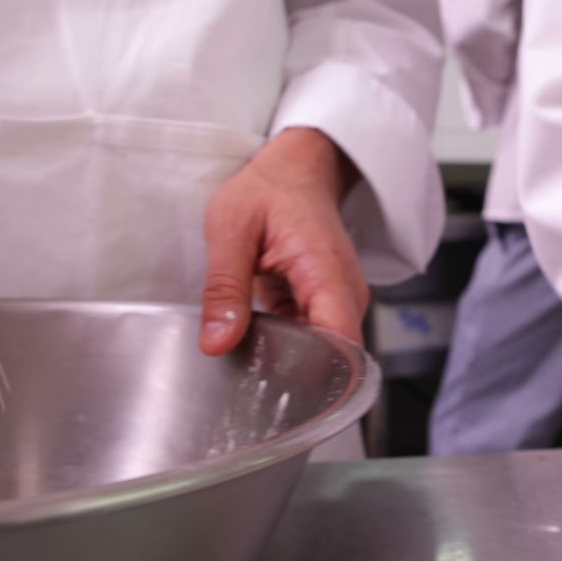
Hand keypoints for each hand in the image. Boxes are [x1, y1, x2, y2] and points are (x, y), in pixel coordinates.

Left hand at [199, 128, 367, 354]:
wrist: (295, 172)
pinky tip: (261, 339)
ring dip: (290, 360)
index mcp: (325, 271)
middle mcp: (345, 292)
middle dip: (296, 375)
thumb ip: (224, 288)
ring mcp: (340, 300)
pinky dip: (289, 346)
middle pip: (336, 356)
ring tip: (251, 352)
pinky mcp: (328, 305)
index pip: (342, 342)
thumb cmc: (268, 191)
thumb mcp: (230, 230)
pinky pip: (315, 340)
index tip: (280, 389)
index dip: (318, 375)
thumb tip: (217, 342)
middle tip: (249, 375)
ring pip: (325, 352)